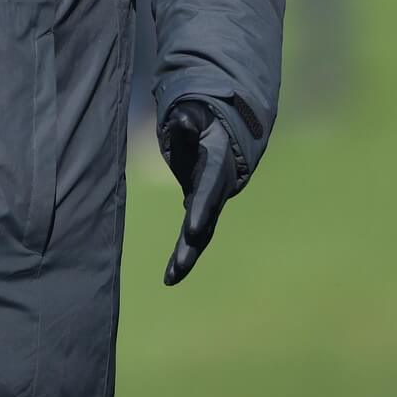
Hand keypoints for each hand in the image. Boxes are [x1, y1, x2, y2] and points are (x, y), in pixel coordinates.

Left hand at [159, 98, 239, 285]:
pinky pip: (194, 238)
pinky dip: (183, 256)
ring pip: (201, 236)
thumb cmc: (205, 126)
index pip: (207, 193)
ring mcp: (210, 205)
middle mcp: (216, 193)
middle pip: (206, 222)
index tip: (191, 230)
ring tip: (170, 278)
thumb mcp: (196, 118)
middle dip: (193, 244)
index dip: (201, 210)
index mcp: (215, 170)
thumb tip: (182, 121)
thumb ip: (187, 124)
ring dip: (186, 257)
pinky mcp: (202, 214)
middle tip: (180, 264)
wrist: (225, 139)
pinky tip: (170, 276)